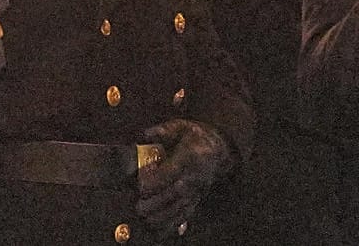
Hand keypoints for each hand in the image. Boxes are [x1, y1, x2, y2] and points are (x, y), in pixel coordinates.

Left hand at [136, 119, 229, 236]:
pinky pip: (186, 214)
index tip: (141, 185)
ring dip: (163, 216)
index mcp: (190, 157)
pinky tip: (161, 231)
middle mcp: (195, 176)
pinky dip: (173, 224)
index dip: (156, 180)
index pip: (172, 172)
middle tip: (139, 208)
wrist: (219, 149)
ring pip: (181, 207)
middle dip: (157, 203)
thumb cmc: (195, 137)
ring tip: (147, 220)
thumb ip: (163, 130)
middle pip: (175, 194)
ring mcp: (197, 190)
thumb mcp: (181, 127)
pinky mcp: (196, 199)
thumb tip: (144, 134)